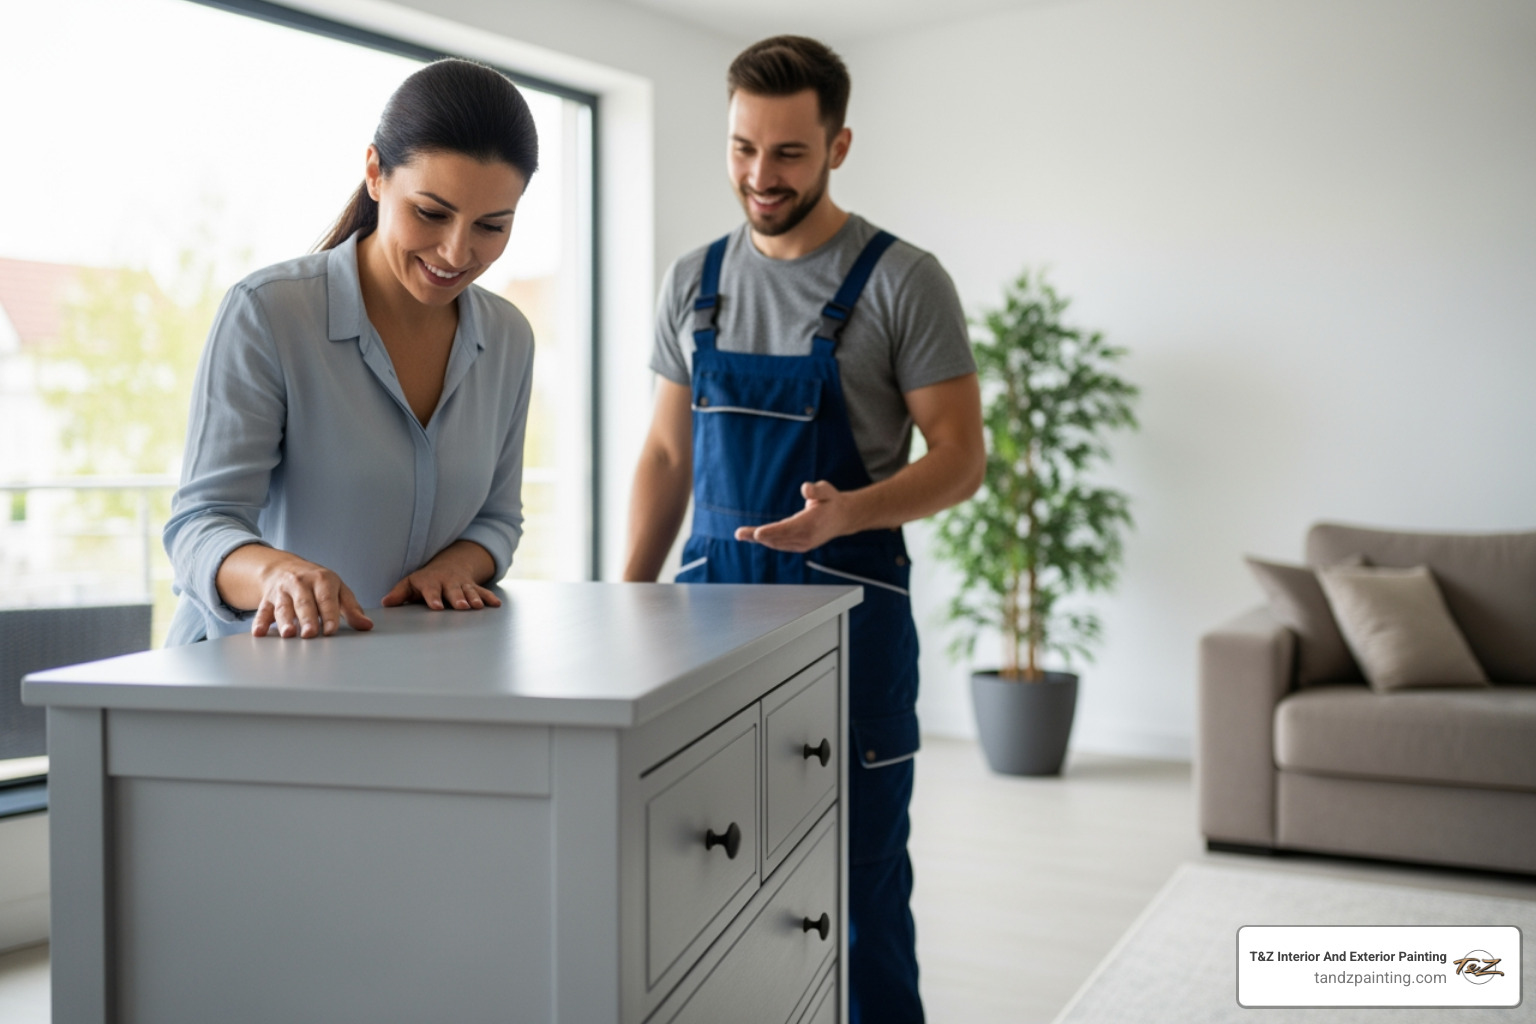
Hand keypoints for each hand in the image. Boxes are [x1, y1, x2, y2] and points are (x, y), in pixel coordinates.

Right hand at [251, 556, 373, 638]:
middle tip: (310, 634)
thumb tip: (367, 626)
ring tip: (288, 634)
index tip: (331, 631)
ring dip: (285, 621)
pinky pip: (263, 611)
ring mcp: (282, 591)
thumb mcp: (338, 590)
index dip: (329, 615)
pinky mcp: (267, 599)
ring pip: (283, 607)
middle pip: (304, 603)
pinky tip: (259, 633)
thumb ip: (352, 609)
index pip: (327, 599)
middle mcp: (301, 583)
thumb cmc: (318, 583)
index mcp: (322, 580)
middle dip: (308, 618)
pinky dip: (259, 622)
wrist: (284, 567)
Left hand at [382, 564, 502, 611]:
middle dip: (458, 598)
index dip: (433, 598)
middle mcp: (448, 583)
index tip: (436, 607)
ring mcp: (462, 584)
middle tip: (462, 607)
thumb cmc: (425, 580)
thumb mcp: (411, 583)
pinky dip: (489, 597)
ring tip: (477, 606)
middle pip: (453, 591)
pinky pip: (483, 591)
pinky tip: (496, 604)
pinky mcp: (473, 587)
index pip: (431, 590)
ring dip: (474, 598)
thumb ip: (399, 593)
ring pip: (469, 591)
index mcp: (431, 582)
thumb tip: (385, 603)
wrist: (449, 565)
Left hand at [734, 480, 856, 552]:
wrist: (842, 518)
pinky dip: (767, 540)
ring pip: (777, 543)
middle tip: (739, 533)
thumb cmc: (831, 501)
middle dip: (757, 536)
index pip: (788, 529)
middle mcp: (806, 537)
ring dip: (758, 539)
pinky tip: (754, 536)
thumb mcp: (827, 490)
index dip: (772, 531)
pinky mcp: (800, 545)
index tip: (757, 533)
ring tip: (741, 534)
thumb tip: (805, 488)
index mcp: (811, 524)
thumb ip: (817, 490)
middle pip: (778, 538)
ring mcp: (803, 543)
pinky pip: (780, 544)